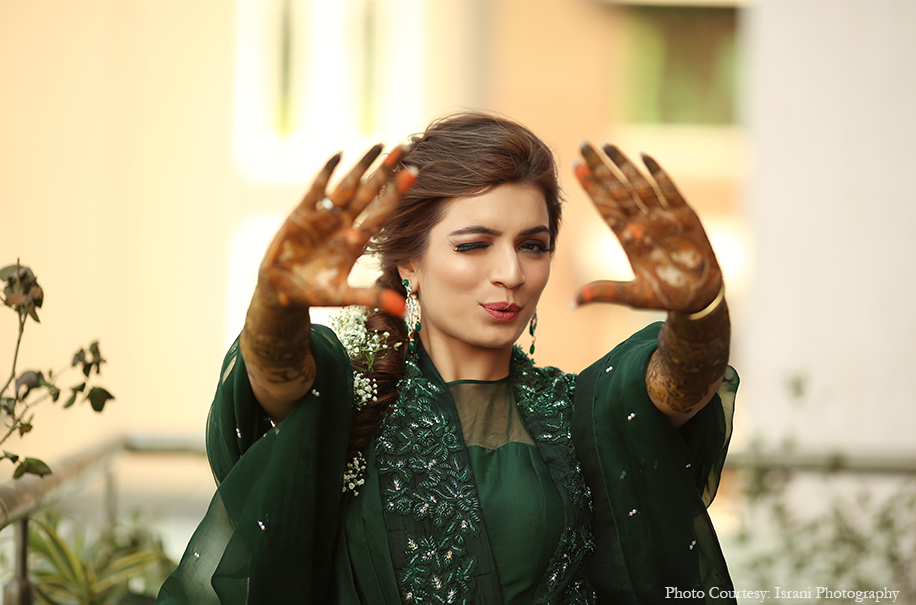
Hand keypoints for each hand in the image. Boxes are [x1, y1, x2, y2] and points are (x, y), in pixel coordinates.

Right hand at [259, 144, 415, 314]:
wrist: (282, 291)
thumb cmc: (315, 293)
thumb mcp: (343, 297)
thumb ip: (371, 298)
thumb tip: (402, 310)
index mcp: (357, 241)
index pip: (381, 212)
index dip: (396, 194)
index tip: (414, 173)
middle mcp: (345, 224)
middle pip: (369, 192)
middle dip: (385, 171)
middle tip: (404, 147)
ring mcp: (325, 217)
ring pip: (347, 186)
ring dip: (362, 166)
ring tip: (379, 145)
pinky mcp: (302, 214)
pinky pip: (316, 190)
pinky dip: (326, 174)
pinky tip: (338, 156)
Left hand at [572, 143, 721, 314]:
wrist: (697, 298)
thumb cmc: (664, 295)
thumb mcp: (632, 296)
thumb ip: (603, 292)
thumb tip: (572, 303)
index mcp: (627, 237)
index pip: (604, 206)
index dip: (590, 188)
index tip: (574, 167)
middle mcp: (642, 222)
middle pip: (617, 190)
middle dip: (601, 168)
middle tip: (584, 145)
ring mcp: (663, 217)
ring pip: (640, 185)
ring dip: (624, 165)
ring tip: (607, 146)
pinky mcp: (685, 216)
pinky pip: (670, 191)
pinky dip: (659, 175)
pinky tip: (644, 157)